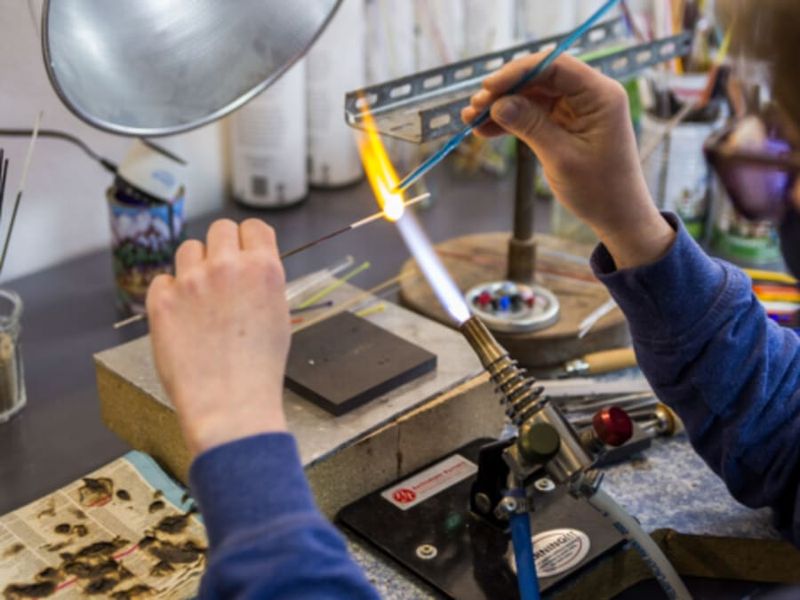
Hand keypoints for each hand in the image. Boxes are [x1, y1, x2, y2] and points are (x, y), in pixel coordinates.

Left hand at [146, 219, 290, 456]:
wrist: (230, 404)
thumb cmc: (259, 370)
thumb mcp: (279, 316)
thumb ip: (263, 283)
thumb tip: (249, 268)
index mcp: (264, 269)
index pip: (254, 227)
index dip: (250, 240)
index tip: (245, 251)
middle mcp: (228, 267)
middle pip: (220, 229)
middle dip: (222, 248)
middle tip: (221, 274)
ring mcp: (191, 282)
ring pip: (188, 249)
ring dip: (194, 266)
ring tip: (200, 297)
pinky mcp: (161, 300)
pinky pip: (162, 280)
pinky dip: (170, 293)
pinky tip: (181, 317)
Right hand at [463, 53, 675, 268]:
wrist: (616, 215)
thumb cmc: (599, 189)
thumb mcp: (561, 157)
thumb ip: (530, 126)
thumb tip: (498, 104)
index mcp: (600, 95)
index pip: (555, 67)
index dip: (519, 72)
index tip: (488, 87)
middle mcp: (588, 95)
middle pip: (540, 79)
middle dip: (505, 90)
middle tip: (474, 106)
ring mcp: (575, 109)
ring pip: (532, 96)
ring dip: (502, 106)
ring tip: (471, 118)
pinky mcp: (564, 124)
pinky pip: (533, 114)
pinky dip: (510, 121)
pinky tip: (484, 130)